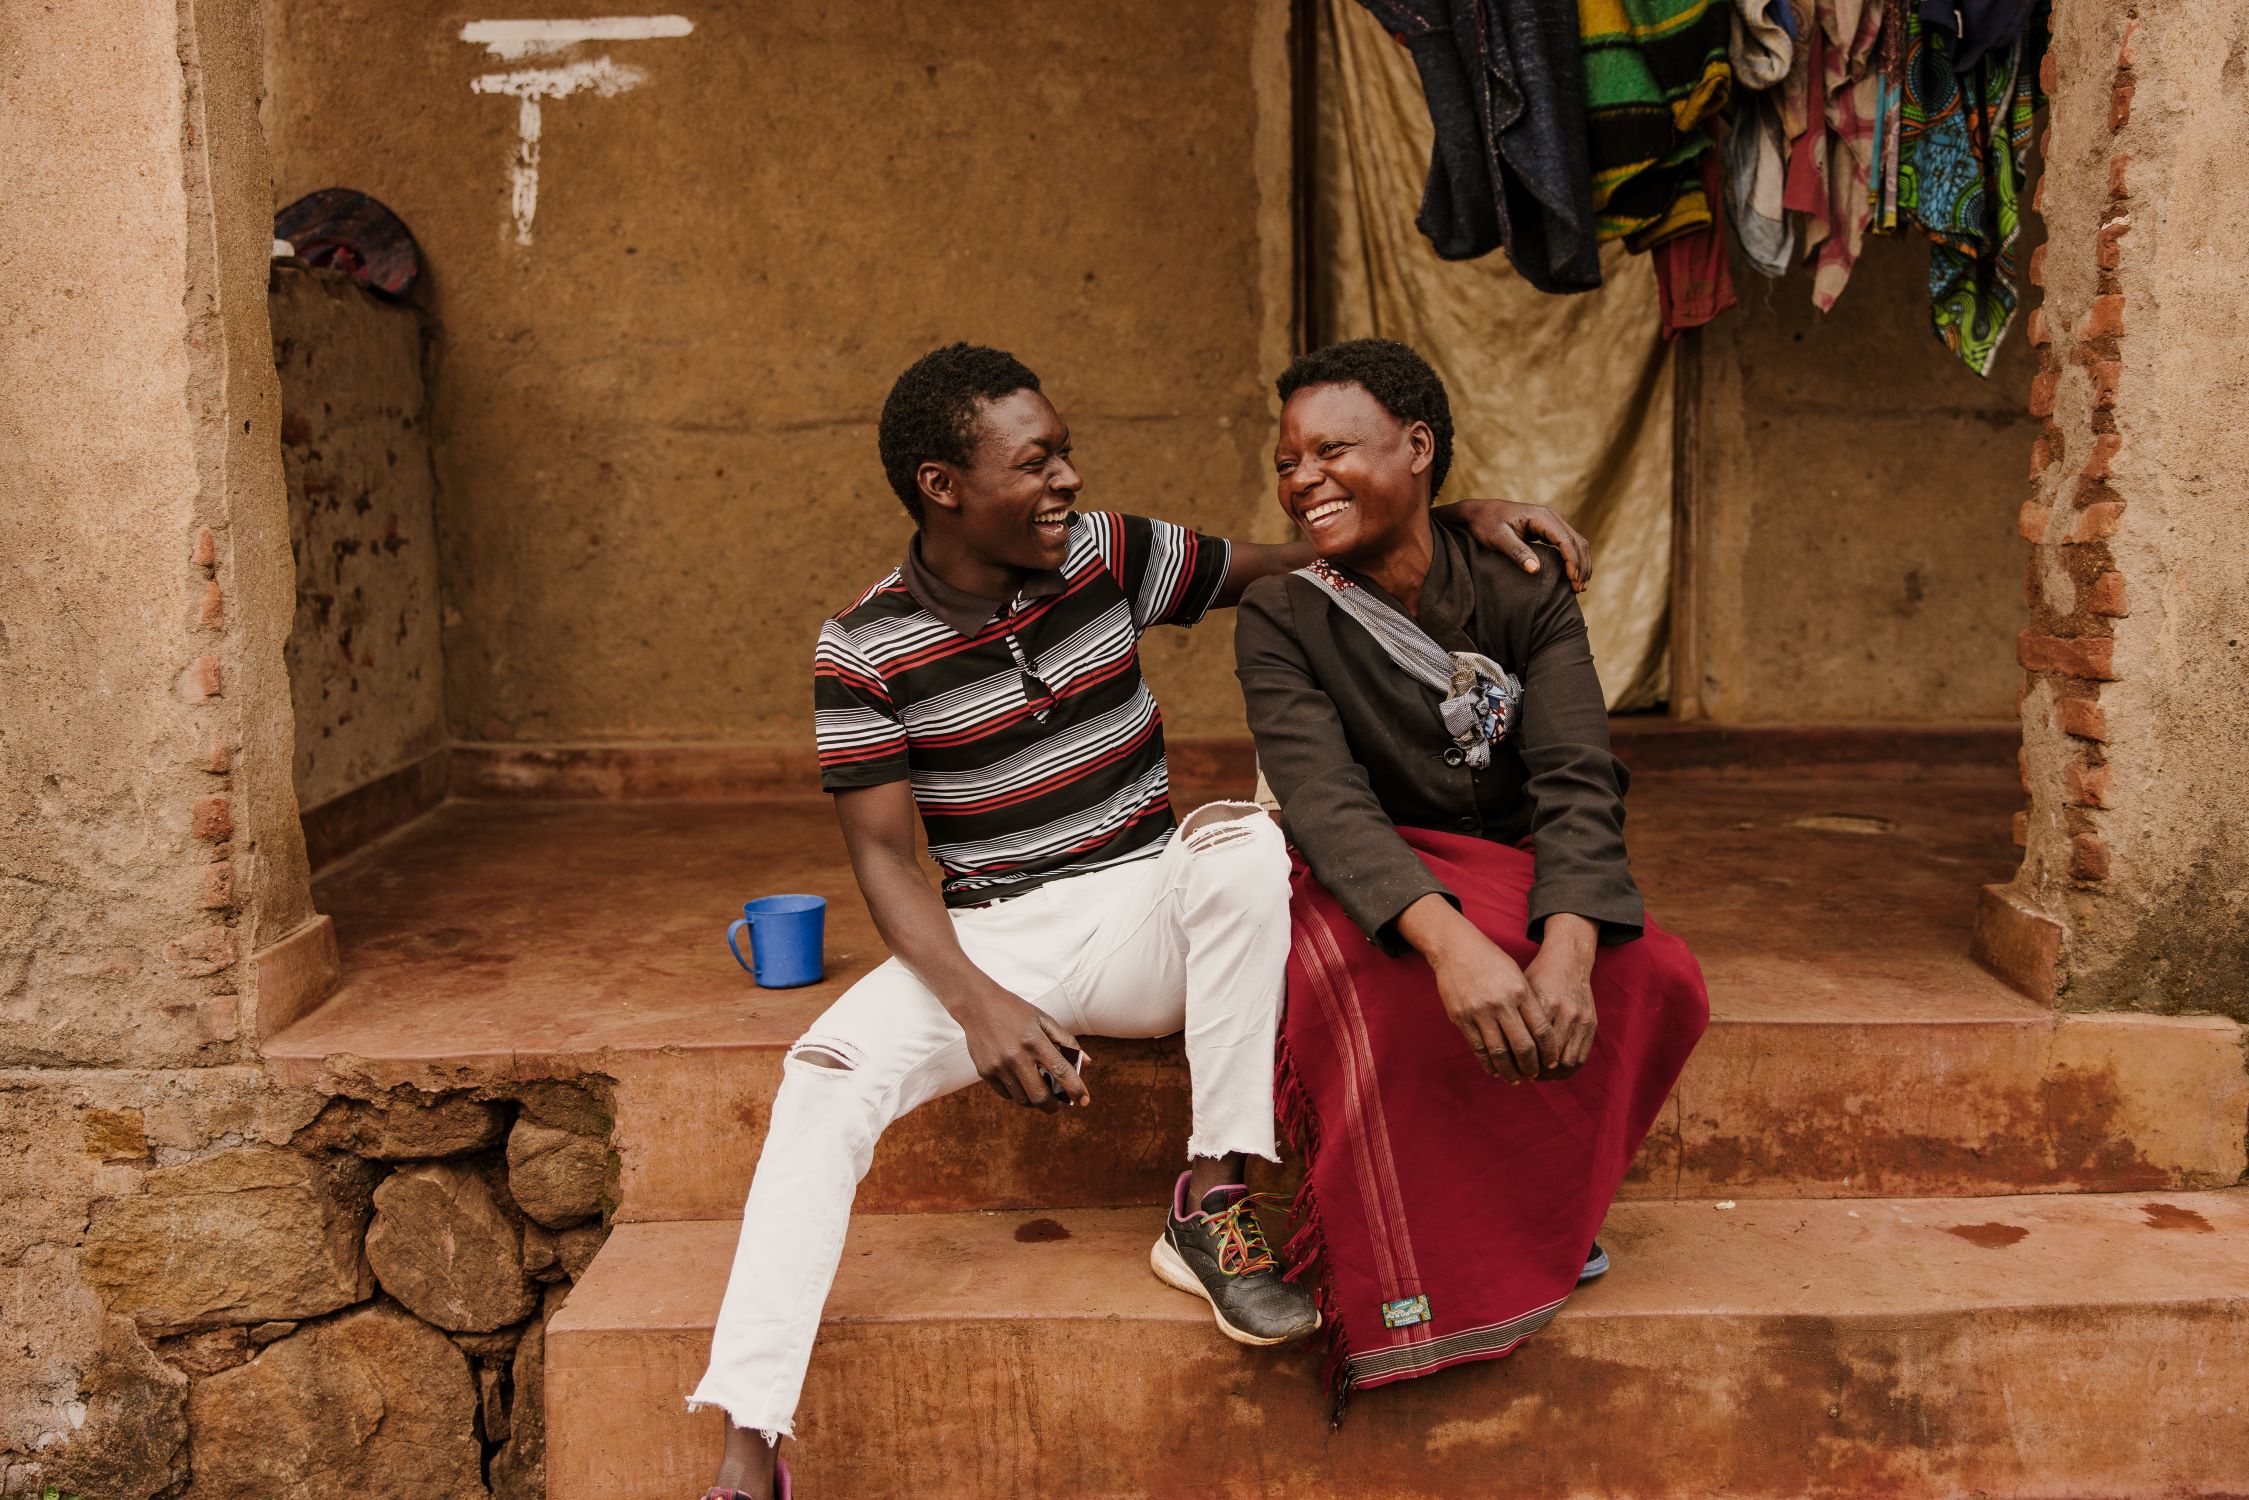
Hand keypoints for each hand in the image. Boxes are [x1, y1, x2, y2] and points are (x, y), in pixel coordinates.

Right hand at [950, 986, 1089, 1111]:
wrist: (976, 1005)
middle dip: (1053, 1106)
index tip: (1084, 1101)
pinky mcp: (985, 1072)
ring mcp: (999, 1066)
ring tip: (1038, 1089)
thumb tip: (1087, 1062)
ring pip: (1023, 1098)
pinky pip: (1006, 1094)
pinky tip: (1020, 1081)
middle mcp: (1016, 1056)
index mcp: (1035, 1041)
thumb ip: (1065, 1040)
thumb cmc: (1014, 1011)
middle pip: (1040, 1096)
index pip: (1061, 1071)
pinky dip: (1017, 1093)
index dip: (1076, 1089)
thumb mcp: (1042, 1019)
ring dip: (1034, 1099)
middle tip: (1058, 1104)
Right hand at [1399, 896, 1547, 1080]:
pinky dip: (1488, 1063)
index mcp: (1521, 992)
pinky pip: (1478, 1048)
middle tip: (1535, 1075)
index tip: (1551, 1063)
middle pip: (1522, 1046)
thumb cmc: (1492, 961)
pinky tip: (1495, 1070)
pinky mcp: (1461, 1017)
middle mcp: (1501, 1003)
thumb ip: (1528, 1004)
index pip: (1541, 1031)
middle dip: (1531, 1066)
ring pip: (1499, 1052)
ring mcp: (1479, 1012)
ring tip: (1516, 1079)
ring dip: (1510, 1070)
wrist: (1456, 948)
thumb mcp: (1517, 976)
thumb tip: (1540, 1037)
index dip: (1549, 1052)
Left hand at [1450, 498, 1592, 591]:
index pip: (1566, 541)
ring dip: (1582, 564)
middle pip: (1577, 542)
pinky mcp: (1548, 529)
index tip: (1573, 582)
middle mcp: (1551, 517)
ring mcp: (1552, 522)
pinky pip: (1569, 544)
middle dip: (1581, 566)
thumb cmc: (1486, 524)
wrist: (1478, 512)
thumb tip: (1535, 569)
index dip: (1573, 562)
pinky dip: (1574, 560)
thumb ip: (1517, 552)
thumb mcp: (1498, 539)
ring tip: (1580, 587)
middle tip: (1579, 590)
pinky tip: (1573, 576)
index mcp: (1542, 517)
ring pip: (1577, 543)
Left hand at [1523, 914, 1598, 1078]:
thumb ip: (1511, 1016)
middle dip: (1534, 1071)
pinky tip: (1553, 1071)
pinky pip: (1581, 1056)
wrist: (1569, 961)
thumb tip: (1493, 1046)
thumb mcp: (1520, 990)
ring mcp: (1580, 1019)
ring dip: (1551, 1075)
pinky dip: (1566, 1068)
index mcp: (1542, 1002)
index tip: (1507, 1068)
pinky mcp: (1592, 1023)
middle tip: (1521, 1076)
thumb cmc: (1537, 976)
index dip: (1518, 1060)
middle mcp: (1563, 1011)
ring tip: (1537, 1076)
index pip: (1529, 1042)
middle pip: (1548, 1056)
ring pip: (1566, 1061)